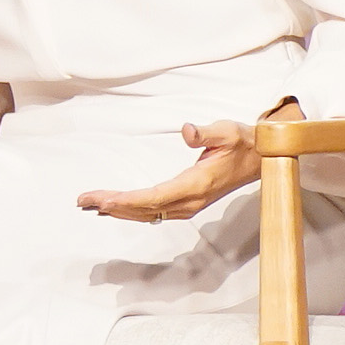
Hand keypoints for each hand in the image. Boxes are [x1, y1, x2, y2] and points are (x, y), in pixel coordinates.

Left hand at [76, 99, 296, 223]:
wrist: (260, 159)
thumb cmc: (241, 142)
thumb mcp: (226, 131)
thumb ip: (205, 133)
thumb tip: (187, 130)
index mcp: (196, 184)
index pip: (154, 197)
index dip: (126, 200)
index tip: (102, 200)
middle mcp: (190, 200)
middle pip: (145, 208)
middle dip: (113, 205)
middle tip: (84, 200)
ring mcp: (188, 204)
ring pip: (148, 213)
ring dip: (119, 209)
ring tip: (90, 204)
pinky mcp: (187, 202)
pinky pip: (154, 211)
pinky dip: (131, 210)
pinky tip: (114, 207)